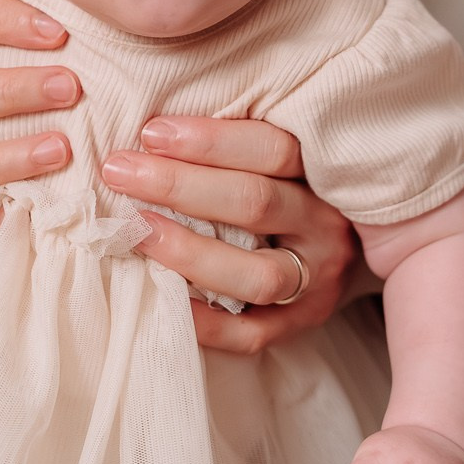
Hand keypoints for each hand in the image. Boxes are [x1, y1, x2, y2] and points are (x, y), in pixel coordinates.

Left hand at [109, 117, 361, 353]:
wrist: (344, 252)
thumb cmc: (289, 190)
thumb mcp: (281, 160)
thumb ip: (234, 145)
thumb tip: (151, 129)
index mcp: (323, 175)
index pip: (273, 149)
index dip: (211, 141)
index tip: (151, 133)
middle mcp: (325, 228)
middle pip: (257, 203)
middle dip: (180, 185)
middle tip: (119, 171)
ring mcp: (316, 283)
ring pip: (258, 275)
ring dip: (190, 252)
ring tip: (138, 230)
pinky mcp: (300, 326)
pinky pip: (251, 334)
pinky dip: (206, 323)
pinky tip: (165, 297)